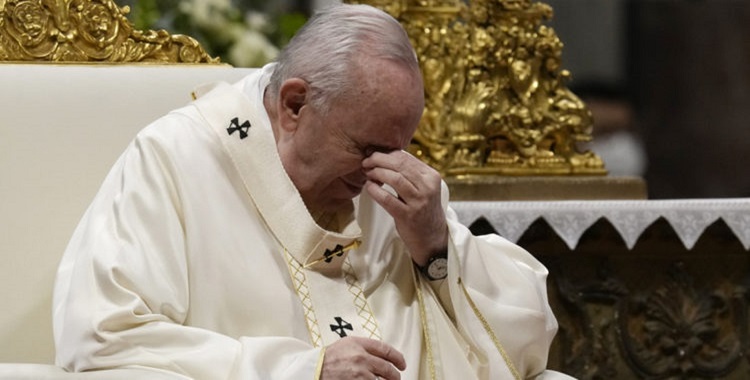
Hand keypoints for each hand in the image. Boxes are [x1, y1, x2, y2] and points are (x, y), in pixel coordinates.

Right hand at [321, 336, 405, 379]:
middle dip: (395, 376)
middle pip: (387, 368)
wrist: (314, 369)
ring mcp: (358, 374)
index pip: (386, 350)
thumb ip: (365, 346)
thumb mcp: (347, 344)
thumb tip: (383, 354)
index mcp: (359, 344)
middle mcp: (360, 358)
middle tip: (396, 378)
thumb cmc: (329, 357)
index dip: (398, 358)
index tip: (402, 364)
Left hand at [363, 150, 447, 265]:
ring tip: (367, 173)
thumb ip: (409, 172)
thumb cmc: (422, 209)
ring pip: (394, 178)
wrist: (431, 237)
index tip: (373, 153)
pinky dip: (375, 190)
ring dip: (377, 173)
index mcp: (431, 176)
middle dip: (379, 160)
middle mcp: (427, 187)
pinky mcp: (408, 216)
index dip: (386, 153)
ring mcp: (419, 202)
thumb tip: (385, 154)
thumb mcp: (423, 187)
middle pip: (399, 165)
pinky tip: (369, 187)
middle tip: (366, 161)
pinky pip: (387, 199)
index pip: (406, 157)